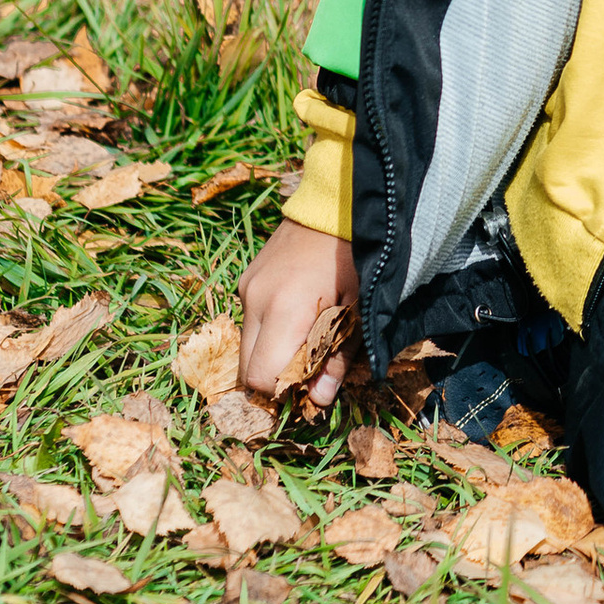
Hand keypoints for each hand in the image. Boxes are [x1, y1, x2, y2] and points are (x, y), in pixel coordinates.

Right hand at [240, 218, 358, 411]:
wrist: (336, 203)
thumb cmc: (355, 257)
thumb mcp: (357, 309)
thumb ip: (336, 357)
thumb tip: (320, 401)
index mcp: (283, 311)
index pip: (262, 377)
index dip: (286, 390)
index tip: (312, 385)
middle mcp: (254, 301)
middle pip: (246, 368)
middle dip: (275, 377)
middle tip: (310, 369)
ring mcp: (246, 287)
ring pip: (246, 345)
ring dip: (271, 353)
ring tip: (306, 338)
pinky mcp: (247, 278)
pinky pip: (249, 319)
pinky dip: (268, 330)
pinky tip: (297, 315)